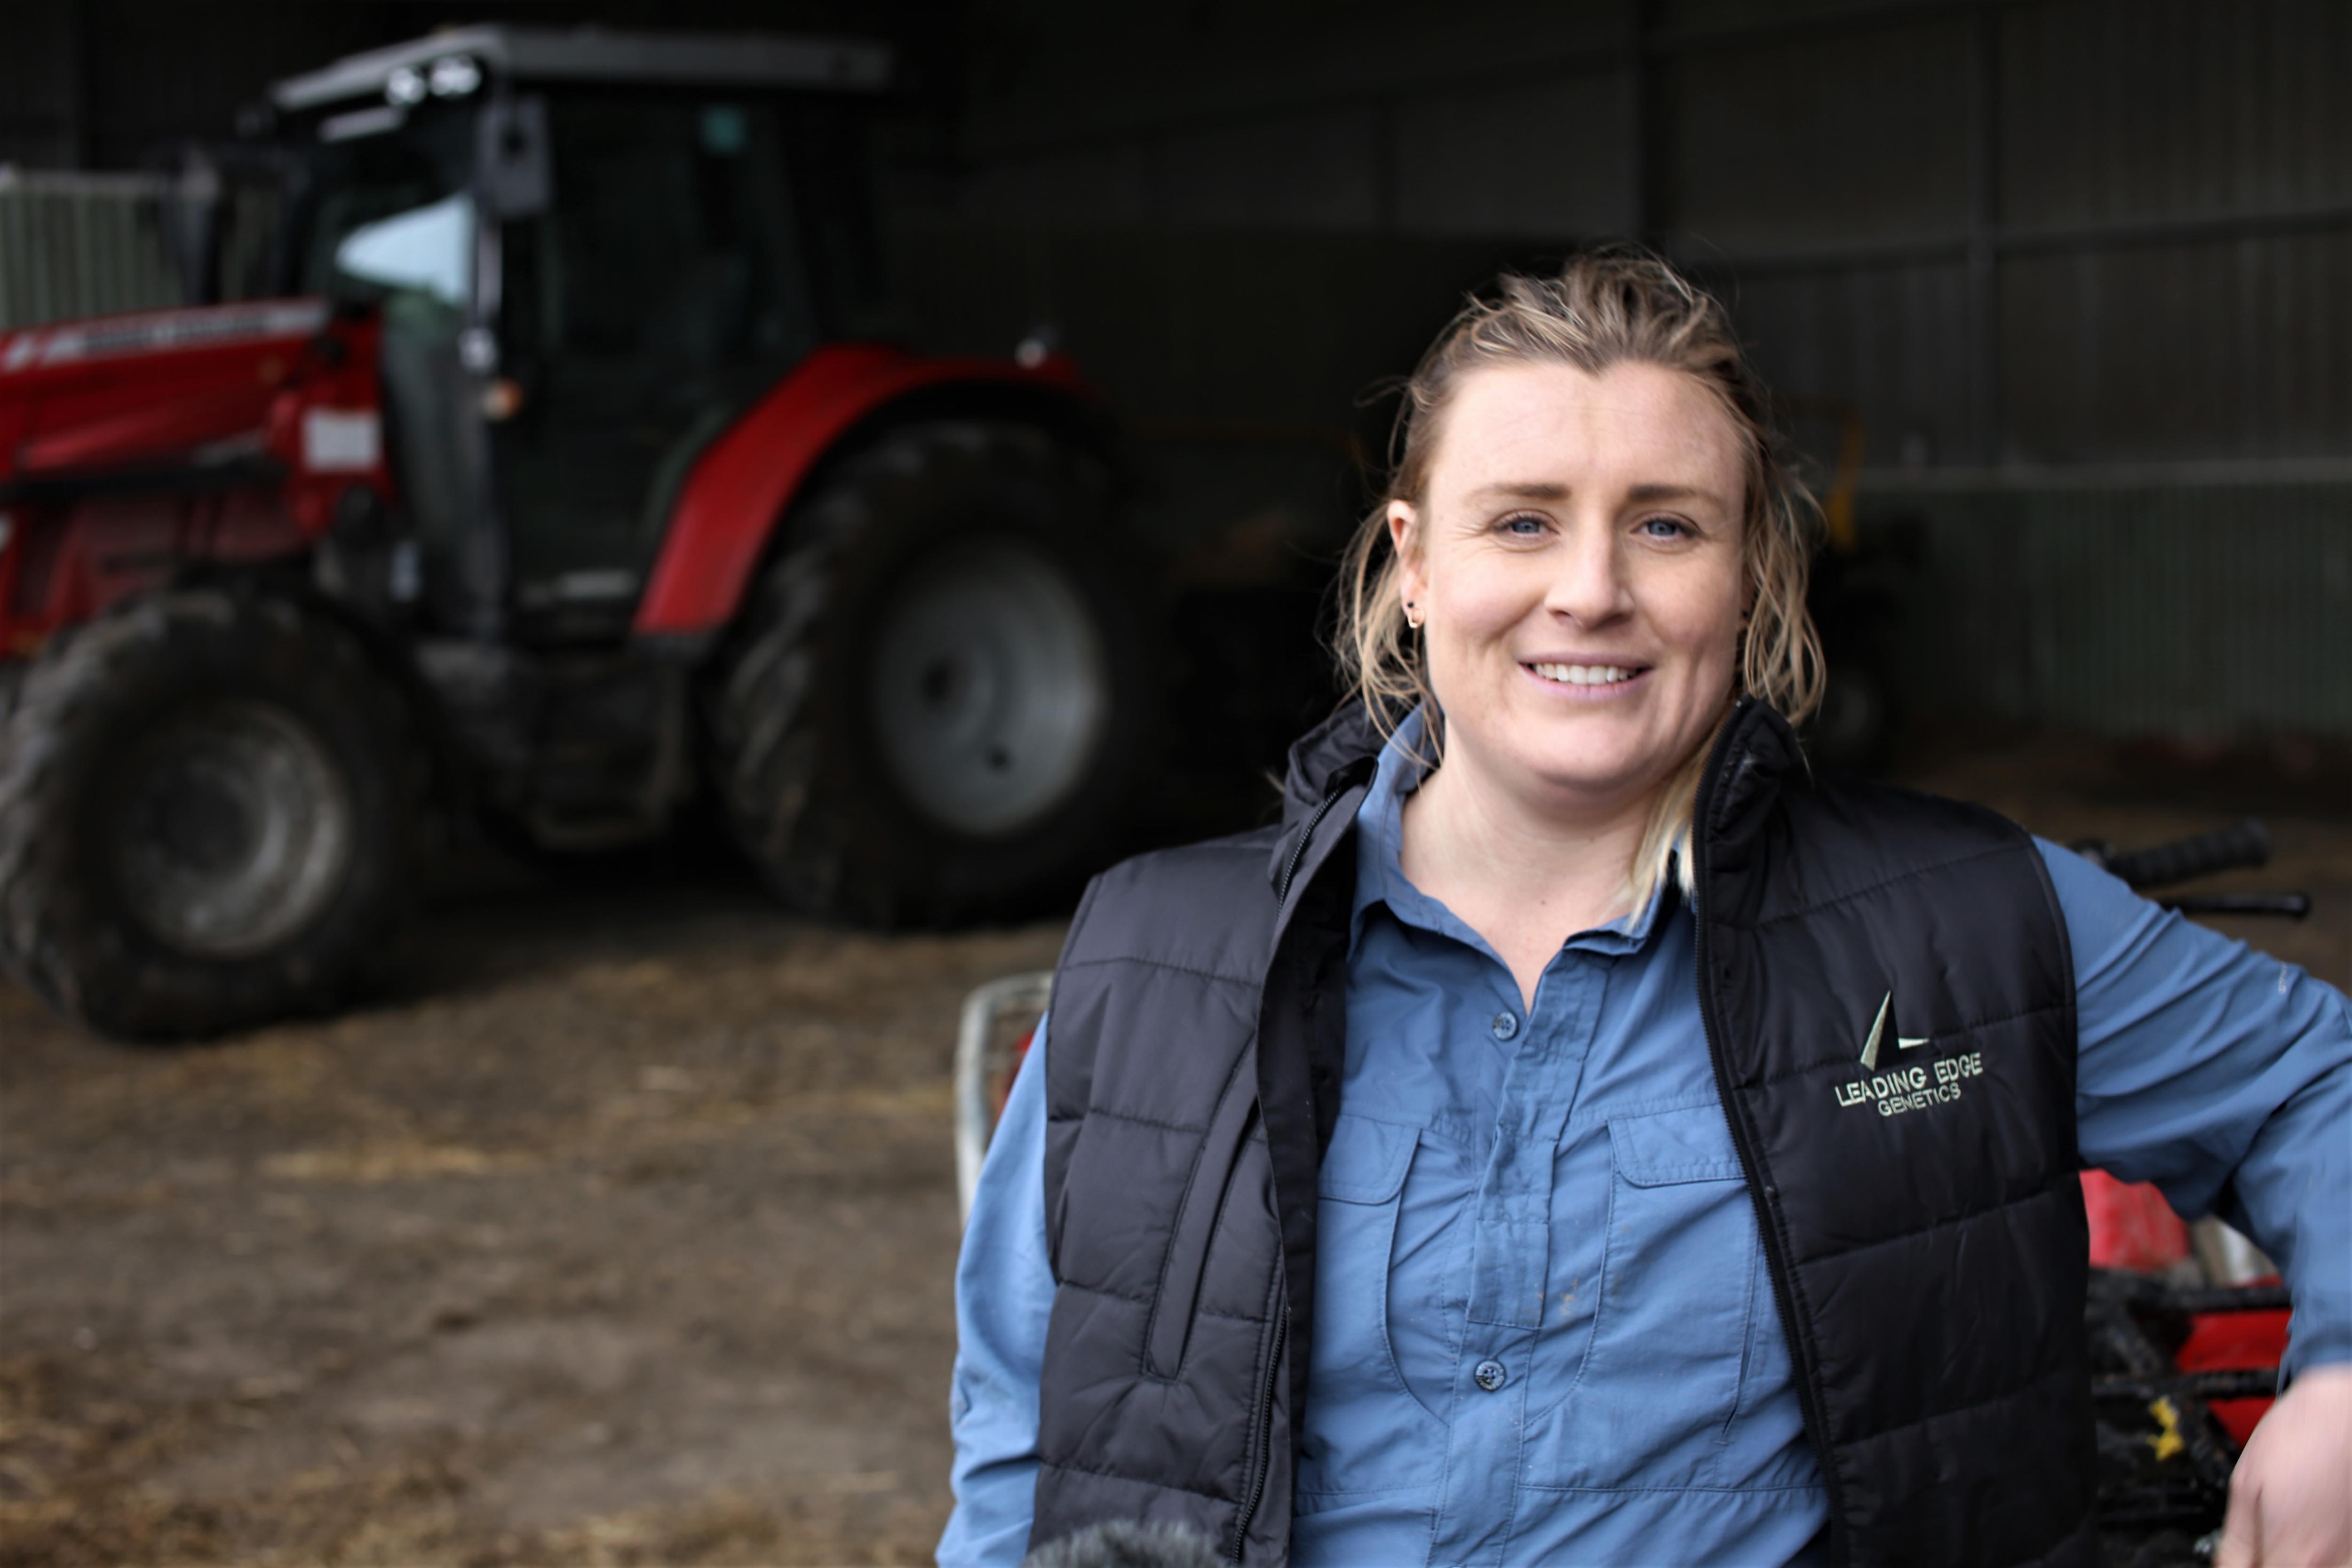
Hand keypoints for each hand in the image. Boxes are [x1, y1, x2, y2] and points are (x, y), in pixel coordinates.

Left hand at [2217, 1363, 2351, 1567]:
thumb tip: (2224, 1567)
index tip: (2236, 1561)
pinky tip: (2310, 1535)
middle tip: (2257, 1547)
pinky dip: (2321, 1558)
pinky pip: (2340, 1562)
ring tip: (2281, 1538)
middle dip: (2265, 1563)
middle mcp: (2330, 1564)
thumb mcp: (2244, 1485)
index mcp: (2293, 1553)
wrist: (2345, 1411)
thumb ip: (2236, 1540)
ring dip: (2292, 1561)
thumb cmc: (2301, 1436)